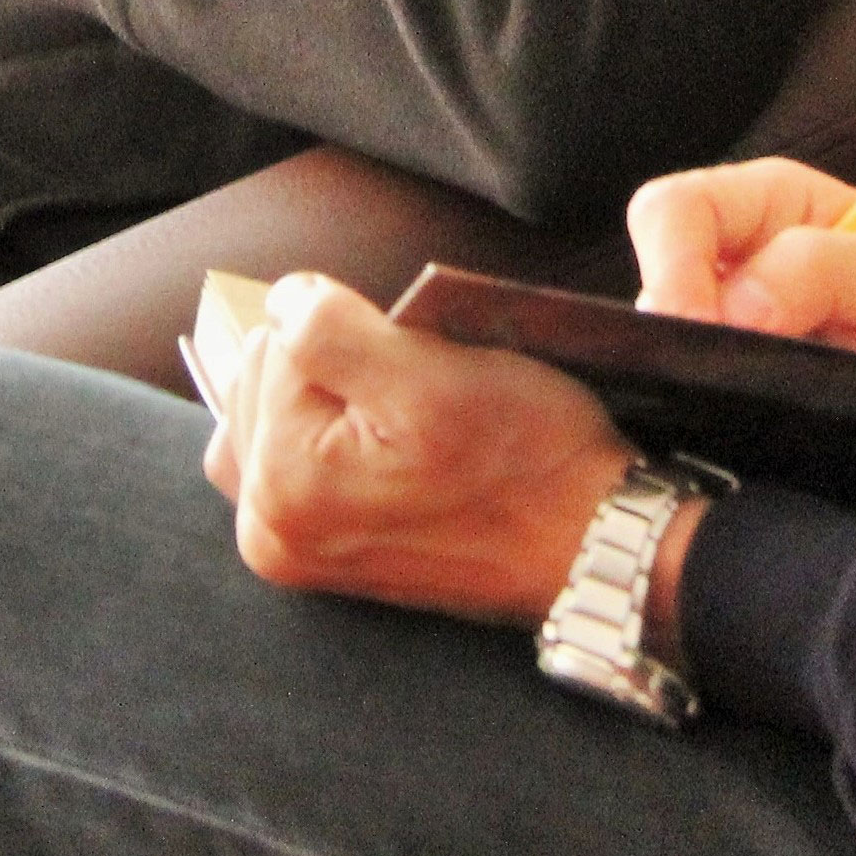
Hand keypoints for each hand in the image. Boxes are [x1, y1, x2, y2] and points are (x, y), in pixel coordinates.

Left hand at [203, 272, 642, 625]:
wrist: (589, 542)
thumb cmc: (528, 458)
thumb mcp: (433, 374)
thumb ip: (327, 330)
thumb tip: (281, 302)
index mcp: (283, 484)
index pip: (277, 340)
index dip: (354, 334)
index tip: (419, 376)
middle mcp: (268, 531)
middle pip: (266, 379)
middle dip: (336, 369)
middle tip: (420, 404)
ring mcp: (289, 549)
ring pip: (276, 411)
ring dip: (330, 399)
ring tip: (407, 430)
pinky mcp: (317, 553)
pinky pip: (289, 457)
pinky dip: (327, 434)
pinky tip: (382, 448)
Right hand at [626, 157, 855, 386]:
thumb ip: (826, 269)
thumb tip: (737, 304)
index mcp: (772, 202)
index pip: (679, 207)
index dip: (673, 265)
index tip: (701, 331)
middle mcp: (731, 251)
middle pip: (649, 262)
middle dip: (672, 317)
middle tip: (716, 373)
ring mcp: (717, 315)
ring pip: (654, 329)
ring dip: (690, 364)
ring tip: (758, 394)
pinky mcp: (714, 370)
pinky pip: (673, 377)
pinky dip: (695, 396)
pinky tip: (741, 413)